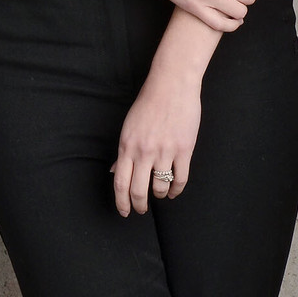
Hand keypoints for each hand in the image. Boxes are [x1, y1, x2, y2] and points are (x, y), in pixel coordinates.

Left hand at [111, 65, 203, 214]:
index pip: (120, 183)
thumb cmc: (149, 104)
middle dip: (139, 205)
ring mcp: (164, 151)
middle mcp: (144, 152)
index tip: (124, 211)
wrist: (172, 85)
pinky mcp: (183, 149)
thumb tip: (114, 172)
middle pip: (138, 190)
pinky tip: (173, 192)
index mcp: (127, 146)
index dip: (121, 202)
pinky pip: (180, 179)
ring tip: (160, 195)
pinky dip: (176, 190)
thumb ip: (123, 153)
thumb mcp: (129, 128)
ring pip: (160, 187)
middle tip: (141, 210)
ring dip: (159, 195)